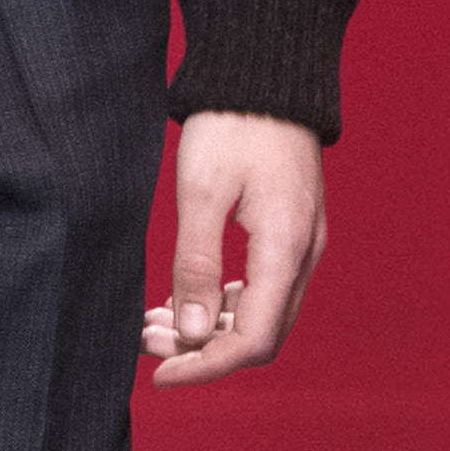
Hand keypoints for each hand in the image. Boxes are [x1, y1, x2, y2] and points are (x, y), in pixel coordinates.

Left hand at [141, 111, 325, 386]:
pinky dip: (222, 305)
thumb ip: (196, 266)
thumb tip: (193, 336)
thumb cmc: (232, 125)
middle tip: (145, 343)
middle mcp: (304, 255)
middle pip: (259, 336)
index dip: (206, 368)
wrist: (266, 75)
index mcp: (286, 248)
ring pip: (260, 316)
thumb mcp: (201, 192)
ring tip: (153, 324)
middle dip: (202, 351)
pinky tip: (182, 300)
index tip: (158, 375)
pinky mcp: (291, 234)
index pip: (254, 341)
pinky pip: (261, 290)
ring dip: (209, 330)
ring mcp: (302, 246)